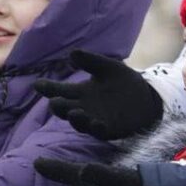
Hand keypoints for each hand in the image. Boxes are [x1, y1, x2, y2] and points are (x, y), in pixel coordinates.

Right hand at [35, 50, 162, 140]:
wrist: (147, 98)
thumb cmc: (124, 82)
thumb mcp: (108, 68)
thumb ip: (91, 61)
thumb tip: (72, 54)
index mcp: (80, 92)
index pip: (59, 90)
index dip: (48, 88)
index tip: (38, 85)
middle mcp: (83, 108)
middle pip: (65, 109)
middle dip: (58, 107)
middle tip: (53, 102)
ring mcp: (95, 120)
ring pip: (80, 123)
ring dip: (76, 119)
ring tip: (74, 113)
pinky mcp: (109, 129)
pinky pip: (100, 132)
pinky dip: (98, 128)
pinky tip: (97, 123)